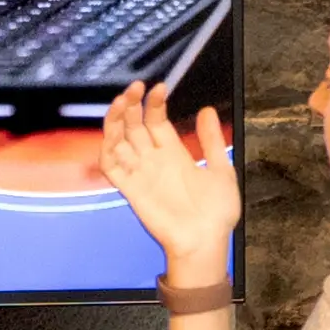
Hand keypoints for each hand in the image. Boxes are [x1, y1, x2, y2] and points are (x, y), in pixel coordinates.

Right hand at [97, 80, 238, 281]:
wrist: (206, 242)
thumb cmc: (216, 213)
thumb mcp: (221, 169)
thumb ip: (211, 140)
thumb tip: (206, 111)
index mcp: (173, 154)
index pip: (156, 121)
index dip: (154, 103)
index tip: (159, 87)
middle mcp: (153, 161)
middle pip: (134, 125)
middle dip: (131, 104)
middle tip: (135, 87)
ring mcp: (140, 173)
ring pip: (118, 140)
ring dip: (116, 120)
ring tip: (122, 101)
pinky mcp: (130, 189)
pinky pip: (111, 166)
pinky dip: (107, 148)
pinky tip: (113, 132)